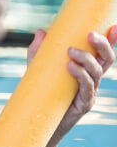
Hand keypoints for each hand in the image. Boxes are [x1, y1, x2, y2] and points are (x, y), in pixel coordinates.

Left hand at [28, 26, 116, 143]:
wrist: (38, 119)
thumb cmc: (41, 90)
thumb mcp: (37, 67)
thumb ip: (39, 50)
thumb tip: (42, 31)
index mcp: (86, 69)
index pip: (102, 53)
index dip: (112, 41)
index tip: (115, 27)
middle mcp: (93, 80)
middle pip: (106, 61)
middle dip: (103, 46)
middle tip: (90, 34)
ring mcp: (90, 92)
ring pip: (97, 73)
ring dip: (87, 59)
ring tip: (70, 51)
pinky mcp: (83, 104)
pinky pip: (87, 88)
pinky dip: (81, 76)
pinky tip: (70, 67)